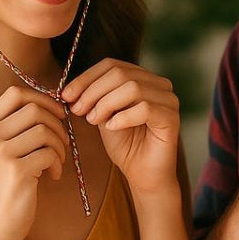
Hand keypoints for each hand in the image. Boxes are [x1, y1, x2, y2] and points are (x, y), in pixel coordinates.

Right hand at [0, 85, 69, 239]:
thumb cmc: (3, 187)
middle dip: (56, 123)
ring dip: (59, 145)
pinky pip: (49, 153)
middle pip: (33, 109)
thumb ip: (14, 127)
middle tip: (61, 142)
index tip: (57, 113)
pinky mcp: (16, 171)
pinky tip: (52, 175)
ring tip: (56, 161)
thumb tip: (51, 103)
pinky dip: (58, 163)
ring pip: (44, 130)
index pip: (14, 94)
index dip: (41, 98)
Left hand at [63, 59, 180, 196]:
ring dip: (106, 104)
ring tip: (93, 120)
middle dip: (93, 91)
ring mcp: (168, 99)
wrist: (142, 175)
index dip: (86, 78)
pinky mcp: (171, 118)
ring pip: (132, 88)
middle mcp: (159, 84)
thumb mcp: (103, 115)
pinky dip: (124, 117)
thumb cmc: (125, 145)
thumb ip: (93, 98)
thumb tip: (69, 89)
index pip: (112, 65)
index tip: (66, 95)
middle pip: (121, 73)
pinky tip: (112, 127)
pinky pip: (145, 108)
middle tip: (77, 109)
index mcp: (142, 78)